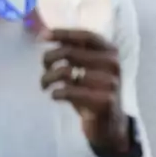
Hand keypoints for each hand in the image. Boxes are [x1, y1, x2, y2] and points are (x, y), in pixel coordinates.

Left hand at [41, 29, 131, 156]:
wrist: (110, 123)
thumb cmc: (93, 91)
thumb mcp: (87, 68)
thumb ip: (73, 51)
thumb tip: (45, 33)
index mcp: (110, 51)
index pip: (85, 36)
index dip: (63, 34)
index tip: (42, 37)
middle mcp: (113, 64)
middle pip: (70, 52)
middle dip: (49, 58)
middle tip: (44, 68)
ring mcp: (110, 82)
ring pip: (65, 72)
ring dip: (48, 78)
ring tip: (44, 85)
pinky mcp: (104, 101)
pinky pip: (69, 91)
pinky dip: (56, 93)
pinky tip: (55, 95)